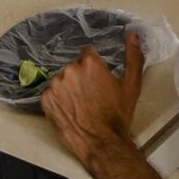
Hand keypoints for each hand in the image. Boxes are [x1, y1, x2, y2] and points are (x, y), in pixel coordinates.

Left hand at [41, 34, 144, 167]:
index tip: (98, 80)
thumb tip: (132, 35)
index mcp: (89, 63)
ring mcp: (55, 85)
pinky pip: (51, 94)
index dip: (94, 67)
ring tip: (80, 104)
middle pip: (74, 67)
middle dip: (81, 78)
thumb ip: (133, 57)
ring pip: (61, 80)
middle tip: (91, 95)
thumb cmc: (117, 115)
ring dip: (68, 88)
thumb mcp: (131, 85)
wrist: (102, 142)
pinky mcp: (45, 100)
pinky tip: (70, 110)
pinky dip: (58, 100)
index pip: (87, 54)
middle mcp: (69, 70)